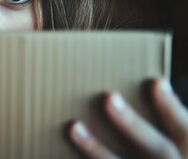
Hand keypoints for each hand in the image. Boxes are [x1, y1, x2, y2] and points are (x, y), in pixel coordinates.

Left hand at [69, 79, 187, 158]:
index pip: (183, 130)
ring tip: (74, 126)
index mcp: (184, 152)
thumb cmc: (158, 155)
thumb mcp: (173, 143)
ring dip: (95, 148)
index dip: (171, 108)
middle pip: (157, 149)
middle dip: (132, 124)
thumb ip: (158, 126)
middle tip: (109, 98)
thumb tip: (128, 91)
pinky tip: (59, 154)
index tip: (156, 83)